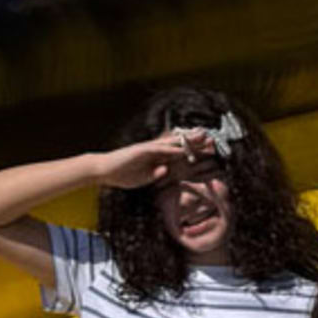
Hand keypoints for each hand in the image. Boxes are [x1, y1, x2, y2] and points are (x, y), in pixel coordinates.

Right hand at [93, 130, 213, 189]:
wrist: (104, 171)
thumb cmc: (123, 174)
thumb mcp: (144, 178)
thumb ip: (155, 174)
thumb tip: (166, 170)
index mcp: (157, 158)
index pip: (179, 153)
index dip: (194, 151)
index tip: (209, 150)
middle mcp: (155, 150)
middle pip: (179, 145)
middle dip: (195, 143)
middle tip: (212, 140)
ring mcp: (148, 149)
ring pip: (171, 144)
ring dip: (187, 142)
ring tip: (202, 139)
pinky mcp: (140, 151)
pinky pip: (158, 150)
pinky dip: (170, 150)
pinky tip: (181, 150)